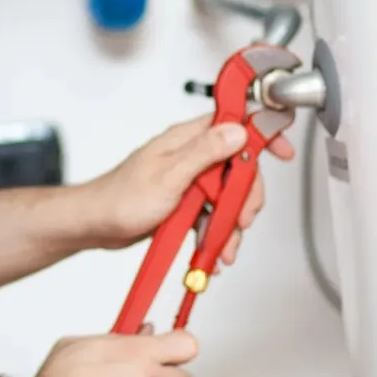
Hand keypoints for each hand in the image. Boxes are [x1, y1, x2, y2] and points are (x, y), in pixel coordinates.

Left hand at [78, 116, 294, 264]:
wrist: (95, 226)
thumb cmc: (119, 198)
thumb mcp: (169, 176)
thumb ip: (205, 153)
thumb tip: (237, 131)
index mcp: (186, 140)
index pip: (233, 124)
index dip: (261, 133)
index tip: (282, 150)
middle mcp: (189, 156)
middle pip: (238, 168)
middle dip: (245, 198)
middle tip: (242, 220)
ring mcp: (187, 180)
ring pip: (227, 196)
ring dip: (230, 224)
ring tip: (224, 248)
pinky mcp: (183, 202)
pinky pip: (211, 215)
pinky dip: (215, 233)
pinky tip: (212, 252)